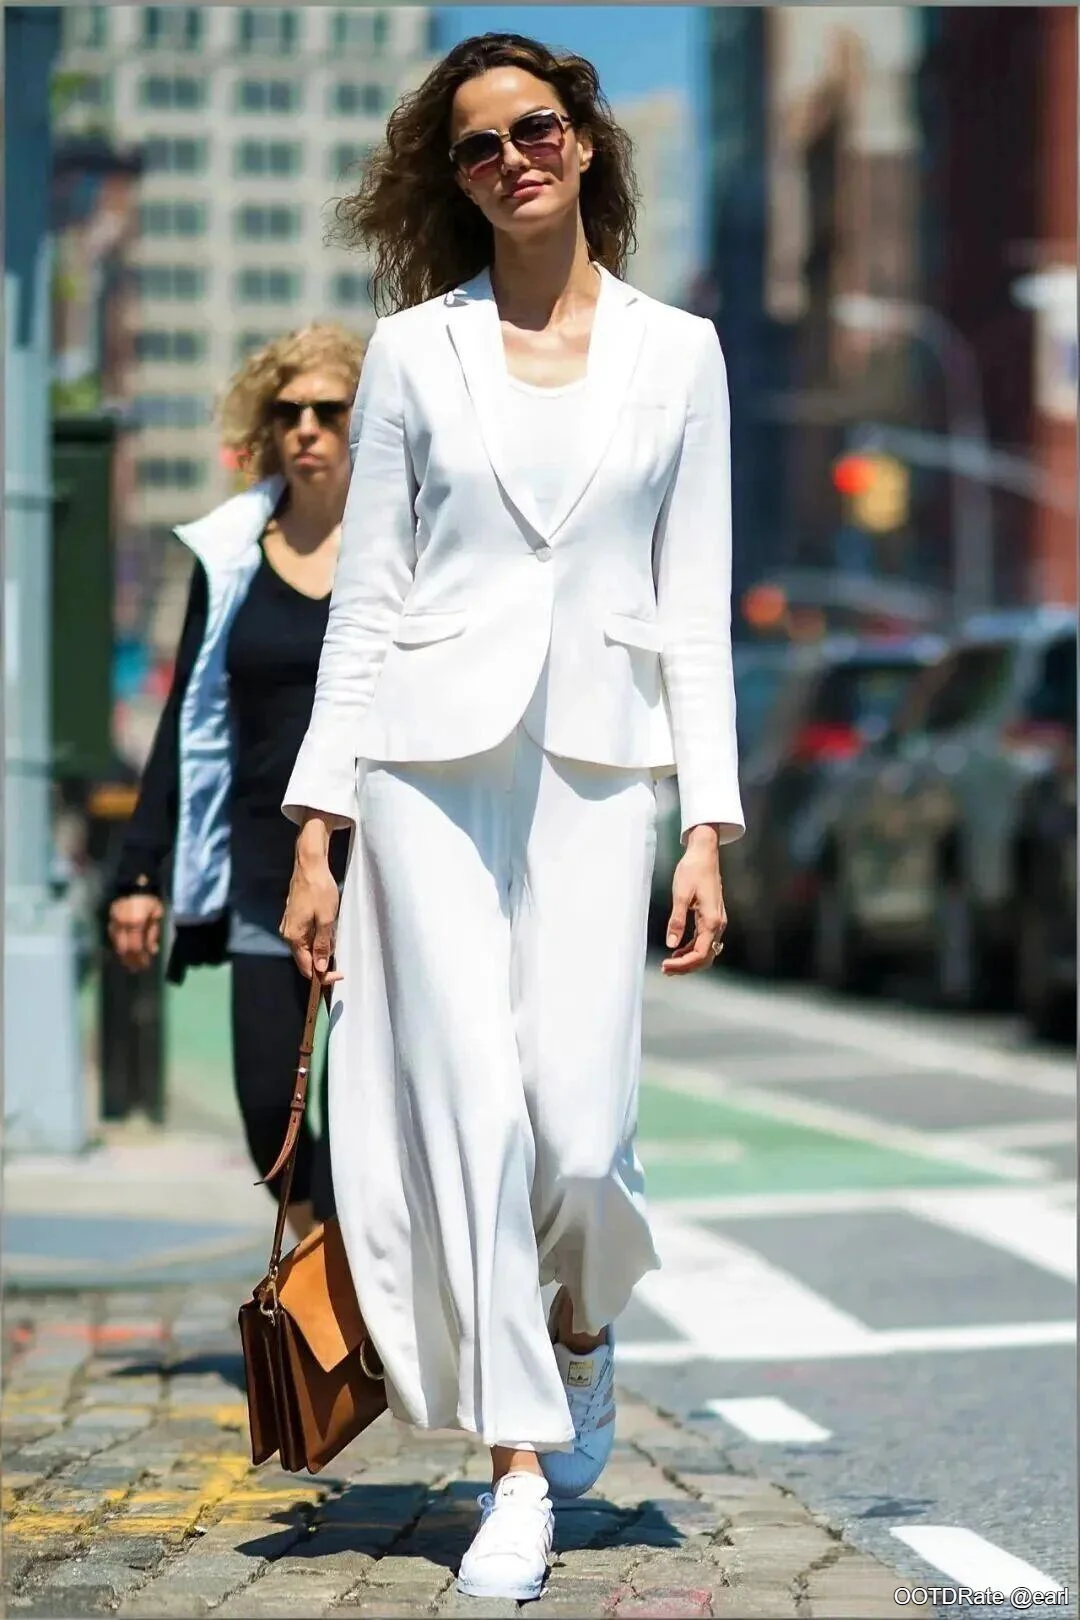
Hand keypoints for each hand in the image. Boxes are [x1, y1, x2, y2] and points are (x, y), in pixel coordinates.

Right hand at [108, 894, 164, 972]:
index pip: (136, 947)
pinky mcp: (109, 920)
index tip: (146, 965)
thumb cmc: (149, 898)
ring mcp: (113, 922)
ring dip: (123, 956)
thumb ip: (153, 933)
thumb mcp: (156, 914)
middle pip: (124, 948)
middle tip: (136, 969)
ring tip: (130, 964)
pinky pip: (113, 937)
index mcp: (135, 923)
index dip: (141, 958)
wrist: (133, 882)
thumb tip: (152, 950)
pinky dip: (118, 946)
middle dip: (131, 960)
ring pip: (116, 944)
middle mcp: (122, 925)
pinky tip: (123, 952)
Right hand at [280, 817, 342, 981]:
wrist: (310, 865)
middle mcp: (288, 933)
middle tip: (339, 959)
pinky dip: (318, 938)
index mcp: (294, 937)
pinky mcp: (294, 917)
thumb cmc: (319, 890)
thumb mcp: (326, 920)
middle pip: (305, 958)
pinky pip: (306, 935)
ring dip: (321, 948)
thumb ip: (323, 945)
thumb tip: (320, 967)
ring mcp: (289, 924)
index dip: (322, 975)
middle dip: (322, 962)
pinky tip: (328, 930)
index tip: (339, 974)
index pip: (307, 967)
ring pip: (306, 946)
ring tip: (335, 939)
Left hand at [661, 825, 726, 975]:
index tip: (665, 965)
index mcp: (712, 920)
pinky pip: (704, 941)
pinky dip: (692, 949)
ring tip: (669, 964)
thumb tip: (671, 944)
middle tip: (665, 970)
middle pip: (705, 956)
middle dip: (686, 966)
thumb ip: (677, 920)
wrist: (704, 854)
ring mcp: (717, 922)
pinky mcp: (712, 917)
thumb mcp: (681, 895)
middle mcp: (718, 924)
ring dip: (689, 960)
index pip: (699, 953)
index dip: (683, 964)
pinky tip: (678, 950)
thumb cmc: (693, 870)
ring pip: (706, 951)